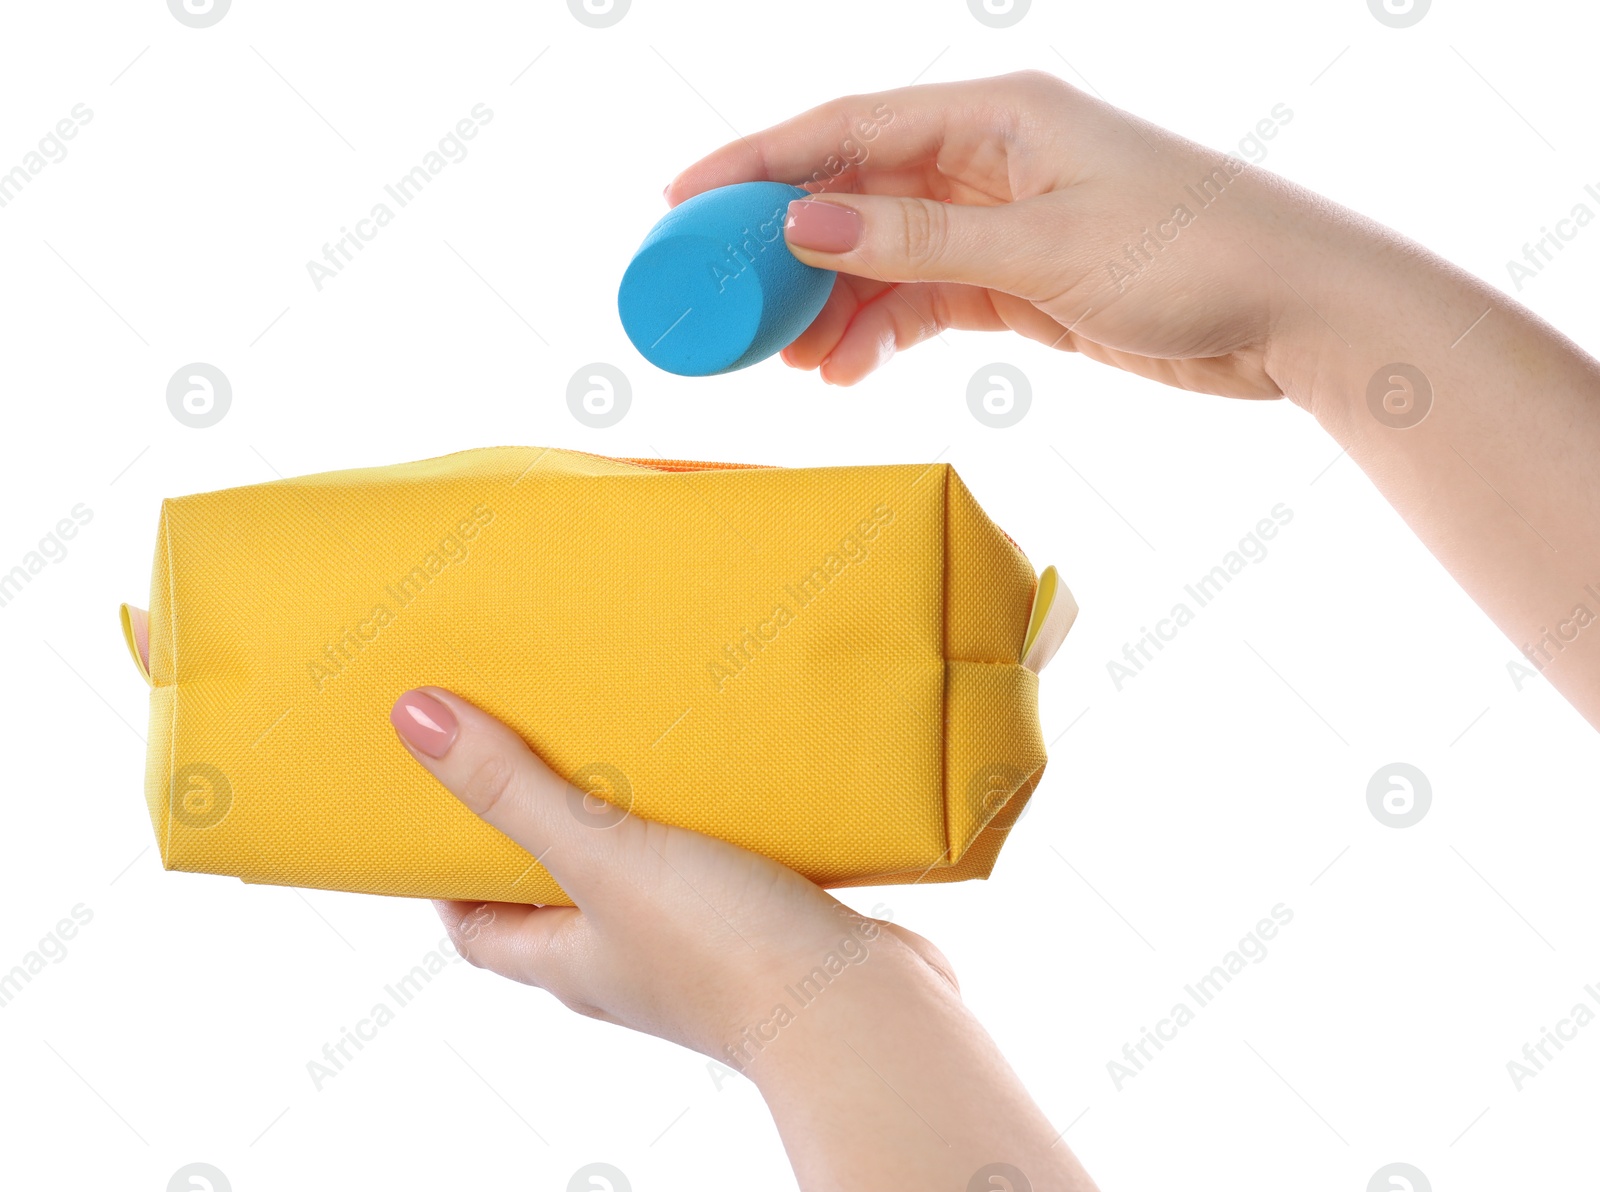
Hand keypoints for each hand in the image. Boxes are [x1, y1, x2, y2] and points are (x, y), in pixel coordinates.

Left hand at [386, 686, 1098, 1190]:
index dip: (448, 878)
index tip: (441, 809)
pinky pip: (715, 864)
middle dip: (540, 830)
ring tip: (627, 738)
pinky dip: (705, 822)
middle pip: (558, 897)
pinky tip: (722, 772)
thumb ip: (514, 790)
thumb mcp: (600, 856)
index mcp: (571, 962)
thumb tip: (414, 720)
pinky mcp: (763, 925)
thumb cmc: (721, 949)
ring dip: (629, 821)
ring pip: (641, 877)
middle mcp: (627, 962)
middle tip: (533, 745)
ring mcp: (698, 948)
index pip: (480, 929)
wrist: (857, 1006)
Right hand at [668, 70, 1318, 395]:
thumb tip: (804, 220)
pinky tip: (849, 369)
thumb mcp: (1042, 248)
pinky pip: (926, 297)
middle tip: (725, 304)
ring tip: (791, 360)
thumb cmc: (1192, 254)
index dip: (757, 162)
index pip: (846, 129)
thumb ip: (918, 238)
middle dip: (786, 248)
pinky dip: (884, 330)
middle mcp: (991, 157)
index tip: (683, 203)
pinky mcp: (1022, 277)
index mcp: (996, 115)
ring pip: (885, 253)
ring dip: (833, 303)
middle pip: (855, 191)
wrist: (1298, 311)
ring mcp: (1004, 218)